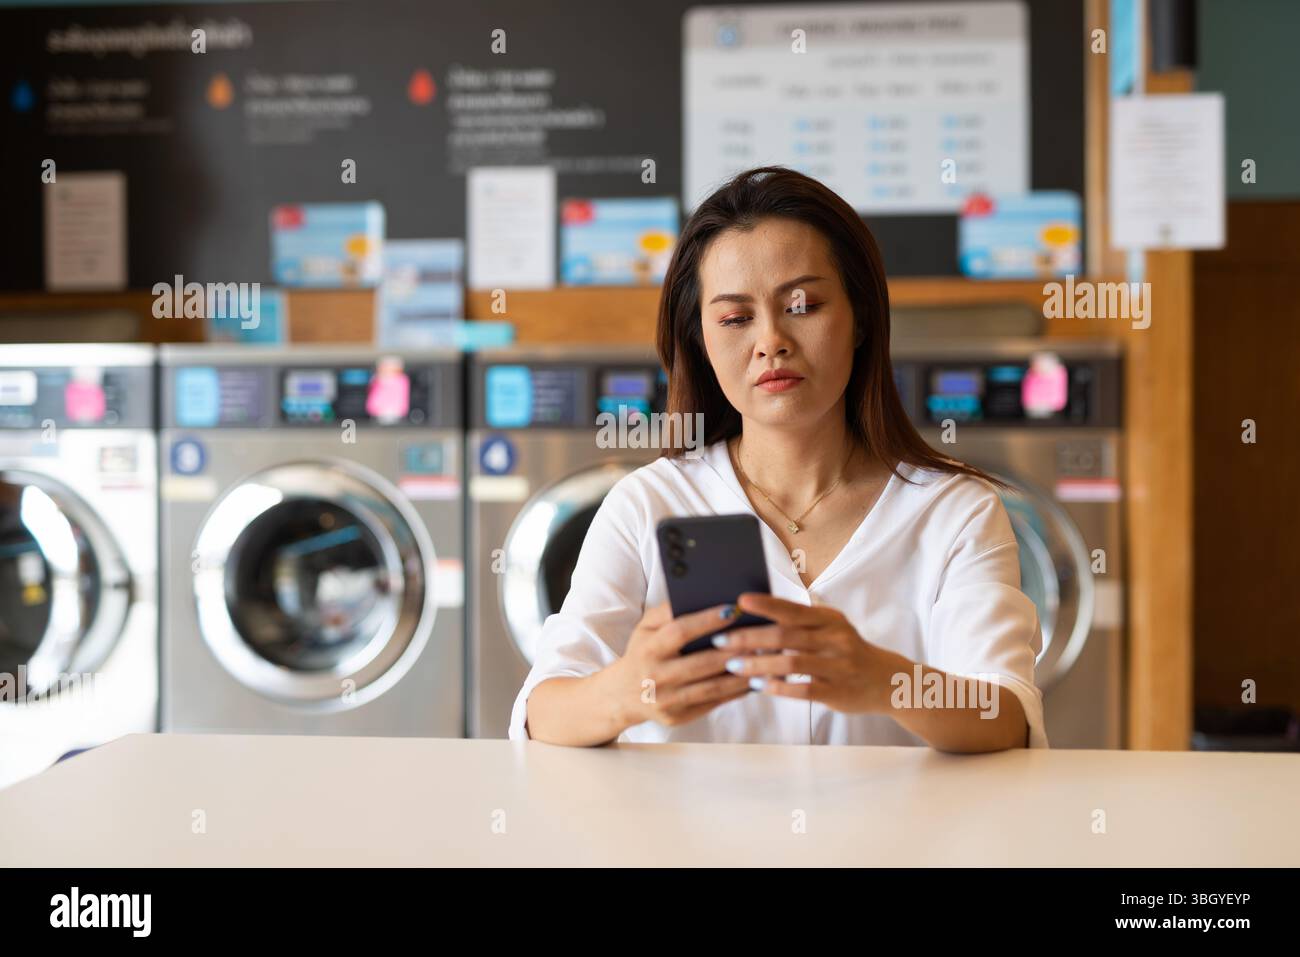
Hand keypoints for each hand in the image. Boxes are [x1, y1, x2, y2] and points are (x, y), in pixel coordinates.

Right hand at [608, 601, 752, 730]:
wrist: (620, 696)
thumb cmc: (641, 653)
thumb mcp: (645, 629)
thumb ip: (667, 611)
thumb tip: (699, 597)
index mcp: (648, 649)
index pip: (680, 632)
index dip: (706, 621)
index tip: (732, 609)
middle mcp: (656, 676)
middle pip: (701, 663)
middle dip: (733, 649)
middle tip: (761, 636)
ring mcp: (667, 700)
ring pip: (712, 687)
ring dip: (741, 674)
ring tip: (764, 659)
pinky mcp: (677, 718)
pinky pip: (712, 703)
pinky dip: (735, 692)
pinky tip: (752, 679)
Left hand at [712, 592, 900, 714]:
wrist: (888, 682)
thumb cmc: (847, 651)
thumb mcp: (830, 630)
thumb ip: (799, 625)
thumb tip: (752, 620)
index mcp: (829, 620)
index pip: (793, 609)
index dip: (766, 605)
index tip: (739, 601)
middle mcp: (835, 639)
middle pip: (785, 636)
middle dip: (749, 638)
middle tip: (720, 641)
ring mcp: (838, 667)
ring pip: (791, 664)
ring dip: (757, 665)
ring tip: (732, 665)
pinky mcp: (837, 692)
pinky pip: (803, 690)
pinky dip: (778, 688)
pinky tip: (758, 686)